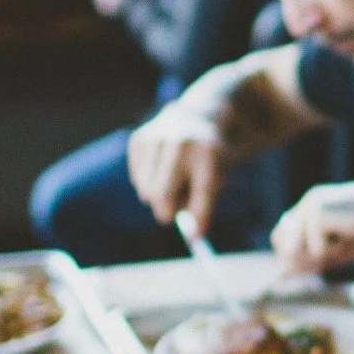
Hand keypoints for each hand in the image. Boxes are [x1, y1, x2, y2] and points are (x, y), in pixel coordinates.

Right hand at [126, 108, 228, 232]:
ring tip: (173, 179)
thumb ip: (204, 208)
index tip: (191, 234)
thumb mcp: (216, 180)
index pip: (200, 190)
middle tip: (173, 211)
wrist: (196, 116)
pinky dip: (147, 181)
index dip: (195, 214)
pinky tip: (161, 166)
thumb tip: (193, 236)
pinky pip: (137, 179)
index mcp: (207, 152)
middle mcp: (180, 142)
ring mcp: (156, 137)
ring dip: (158, 195)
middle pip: (160, 194)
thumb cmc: (208, 158)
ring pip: (146, 190)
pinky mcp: (139, 139)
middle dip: (166, 210)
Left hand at [270, 180, 353, 275]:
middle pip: (281, 244)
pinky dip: (335, 251)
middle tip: (336, 251)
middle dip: (303, 259)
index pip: (283, 238)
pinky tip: (352, 233)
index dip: (296, 258)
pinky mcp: (318, 212)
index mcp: (313, 207)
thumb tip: (280, 275)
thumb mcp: (341, 251)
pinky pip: (315, 249)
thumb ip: (313, 261)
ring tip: (347, 239)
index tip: (322, 263)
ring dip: (322, 255)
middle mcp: (308, 202)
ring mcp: (311, 205)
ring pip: (295, 250)